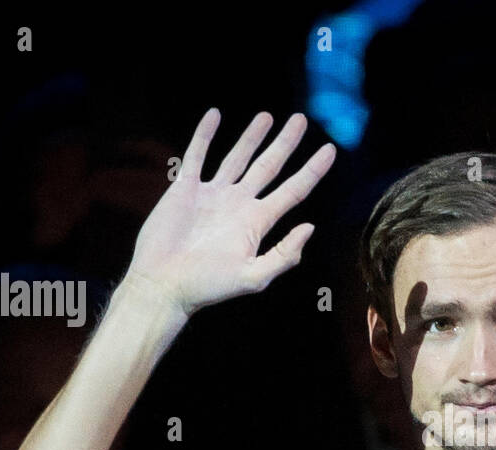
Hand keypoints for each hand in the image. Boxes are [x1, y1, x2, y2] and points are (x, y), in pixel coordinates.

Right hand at [125, 108, 335, 314]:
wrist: (164, 284)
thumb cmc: (208, 287)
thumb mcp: (254, 277)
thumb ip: (284, 254)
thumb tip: (310, 227)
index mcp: (257, 223)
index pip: (293, 191)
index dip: (312, 171)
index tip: (330, 150)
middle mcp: (239, 205)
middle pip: (269, 167)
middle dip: (286, 144)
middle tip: (302, 120)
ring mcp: (213, 195)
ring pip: (237, 158)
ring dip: (252, 137)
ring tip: (268, 116)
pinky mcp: (186, 190)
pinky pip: (197, 155)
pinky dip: (205, 135)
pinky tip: (215, 115)